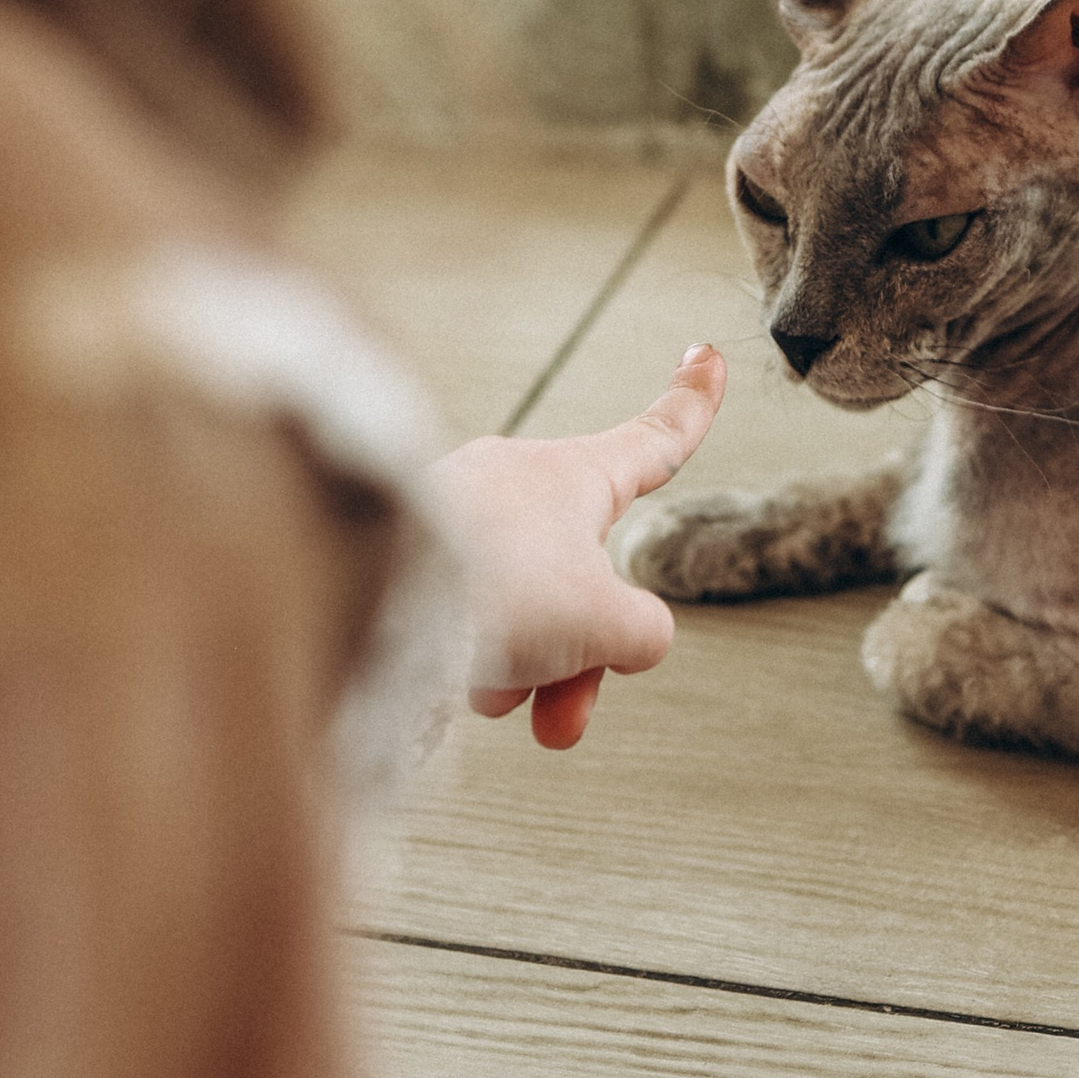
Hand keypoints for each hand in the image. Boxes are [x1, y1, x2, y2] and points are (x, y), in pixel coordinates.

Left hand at [422, 346, 725, 748]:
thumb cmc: (499, 589)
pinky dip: (471, 653)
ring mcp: (457, 513)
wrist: (373, 601)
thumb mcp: (607, 621)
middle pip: (580, 575)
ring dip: (523, 667)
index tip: (704, 356)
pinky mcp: (405, 549)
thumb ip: (642, 631)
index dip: (692, 407)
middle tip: (564, 721)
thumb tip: (620, 641)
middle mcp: (515, 481)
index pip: (653, 439)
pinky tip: (451, 681)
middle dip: (580, 656)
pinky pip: (463, 610)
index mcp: (576, 474)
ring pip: (520, 605)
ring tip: (497, 696)